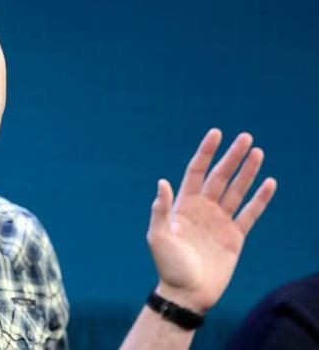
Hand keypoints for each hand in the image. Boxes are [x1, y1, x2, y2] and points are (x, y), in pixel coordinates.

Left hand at [147, 128, 276, 313]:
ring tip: (258, 152)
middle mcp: (202, 209)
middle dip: (232, 157)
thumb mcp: (157, 237)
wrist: (187, 293)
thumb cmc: (168, 266)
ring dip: (247, 172)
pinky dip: (260, 199)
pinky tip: (269, 183)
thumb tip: (162, 182)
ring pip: (236, 191)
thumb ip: (160, 210)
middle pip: (220, 176)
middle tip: (246, 137)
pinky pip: (250, 213)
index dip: (206, 152)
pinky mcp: (235, 237)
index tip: (216, 133)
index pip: (196, 172)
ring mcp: (219, 221)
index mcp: (183, 205)